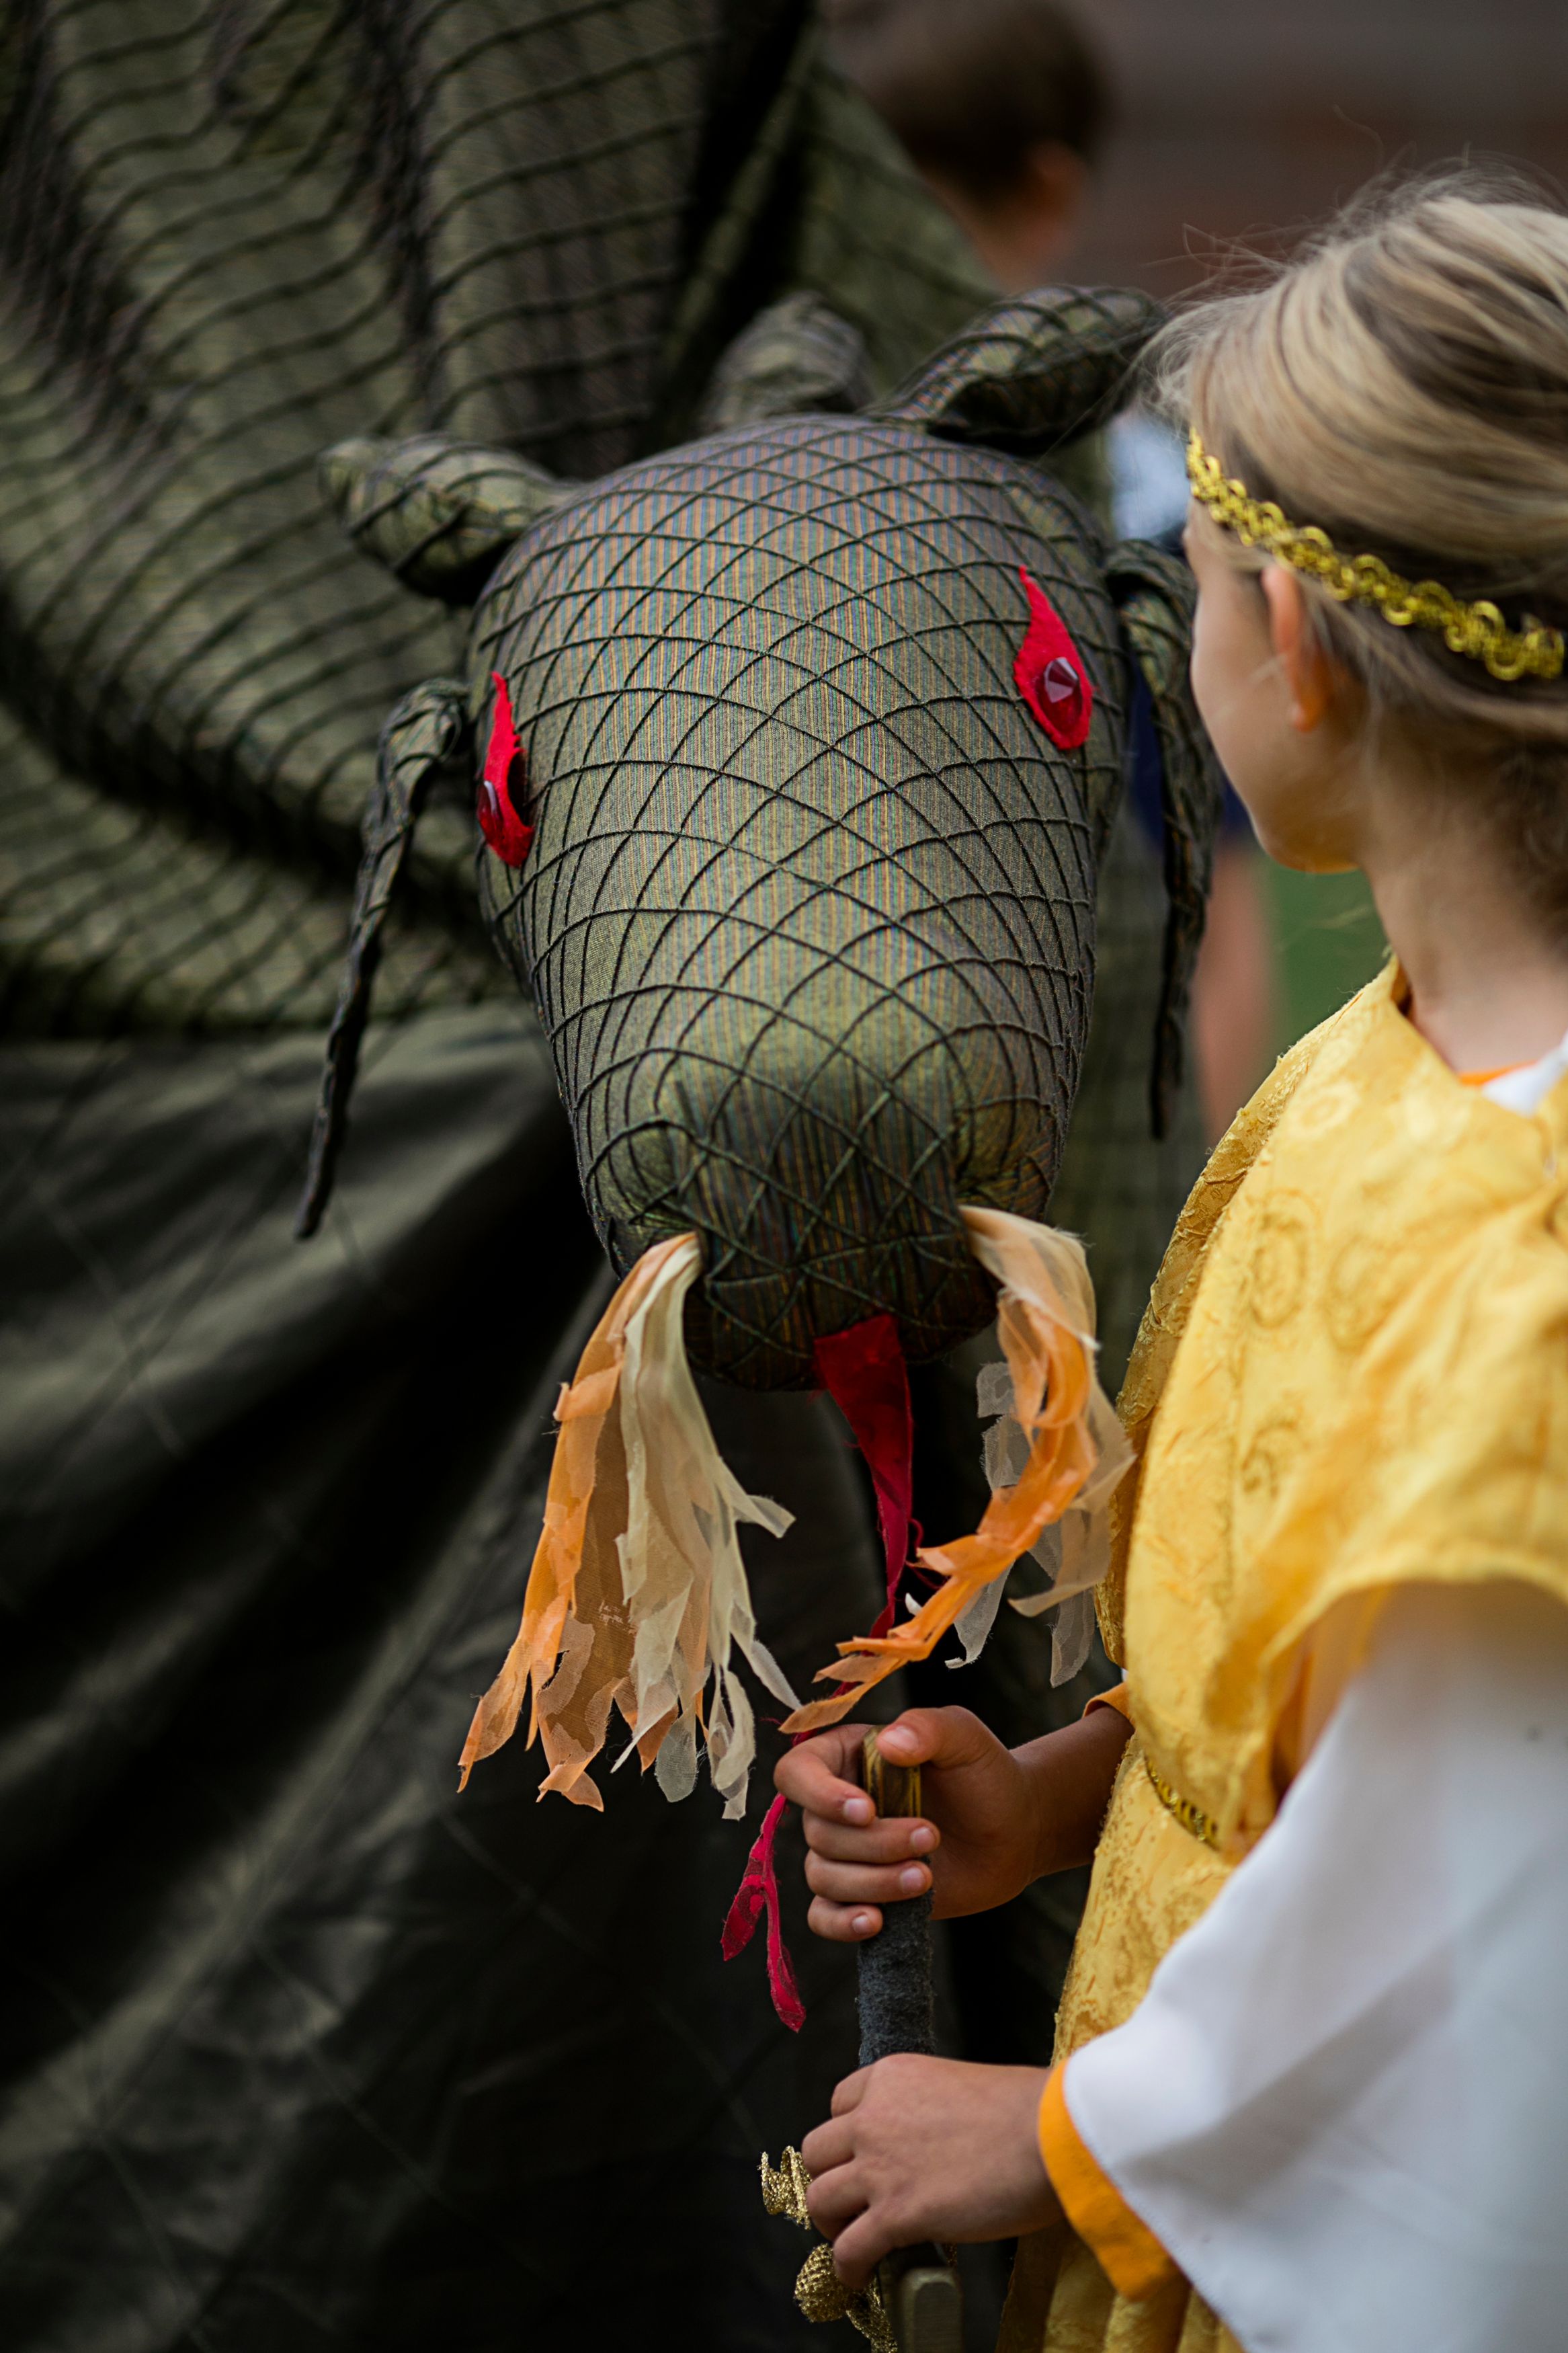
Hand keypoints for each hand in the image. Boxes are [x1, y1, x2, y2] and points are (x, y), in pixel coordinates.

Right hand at [774, 1707, 1037, 1939]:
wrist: (1014, 1830)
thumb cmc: (984, 1774)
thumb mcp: (963, 1736)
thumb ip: (927, 1728)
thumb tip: (888, 1743)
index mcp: (846, 1757)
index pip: (796, 1772)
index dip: (820, 1795)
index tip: (867, 1809)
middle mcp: (835, 1806)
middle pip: (817, 1832)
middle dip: (875, 1842)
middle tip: (931, 1835)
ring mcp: (847, 1854)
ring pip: (823, 1876)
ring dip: (874, 1882)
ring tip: (926, 1876)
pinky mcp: (862, 1895)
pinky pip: (823, 1916)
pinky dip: (841, 1924)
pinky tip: (876, 1921)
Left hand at [802, 2054, 1059, 2286]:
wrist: (1050, 2135)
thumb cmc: (1028, 2110)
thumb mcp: (963, 2088)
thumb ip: (933, 2111)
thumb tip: (938, 2142)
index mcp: (893, 2077)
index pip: (840, 2103)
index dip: (848, 2136)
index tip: (861, 2157)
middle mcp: (874, 2116)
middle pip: (817, 2151)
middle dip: (831, 2177)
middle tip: (853, 2201)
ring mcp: (879, 2165)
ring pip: (819, 2199)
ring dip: (831, 2224)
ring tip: (851, 2239)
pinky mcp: (895, 2213)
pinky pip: (849, 2249)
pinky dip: (848, 2267)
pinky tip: (860, 2277)